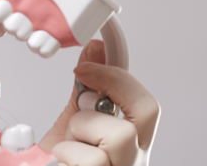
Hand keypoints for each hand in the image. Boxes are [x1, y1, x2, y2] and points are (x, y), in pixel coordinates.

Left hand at [39, 40, 159, 165]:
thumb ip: (84, 91)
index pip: (146, 106)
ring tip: (65, 145)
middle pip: (146, 112)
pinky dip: (68, 154)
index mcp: (129, 147)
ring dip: (81, 130)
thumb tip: (96, 51)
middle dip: (111, 89)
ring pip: (119, 135)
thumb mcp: (71, 127)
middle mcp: (132, 163)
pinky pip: (90, 160)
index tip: (93, 57)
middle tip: (81, 87)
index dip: (121, 76)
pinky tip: (59, 163)